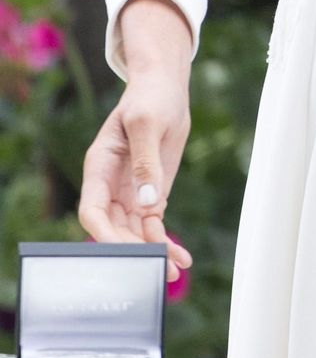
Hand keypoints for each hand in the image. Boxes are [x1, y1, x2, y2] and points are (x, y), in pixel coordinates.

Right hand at [79, 0, 194, 282]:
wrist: (166, 88)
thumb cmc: (151, 98)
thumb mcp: (147, 123)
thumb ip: (146, 164)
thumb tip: (147, 204)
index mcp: (99, 167)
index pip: (92, 210)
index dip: (104, 233)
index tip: (123, 249)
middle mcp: (111, 186)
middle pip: (113, 228)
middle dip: (132, 250)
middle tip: (155, 266)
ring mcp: (131, 192)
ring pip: (134, 232)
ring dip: (152, 252)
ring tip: (174, 270)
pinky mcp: (151, 194)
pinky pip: (154, 224)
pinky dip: (165, 241)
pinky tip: (181, 258)